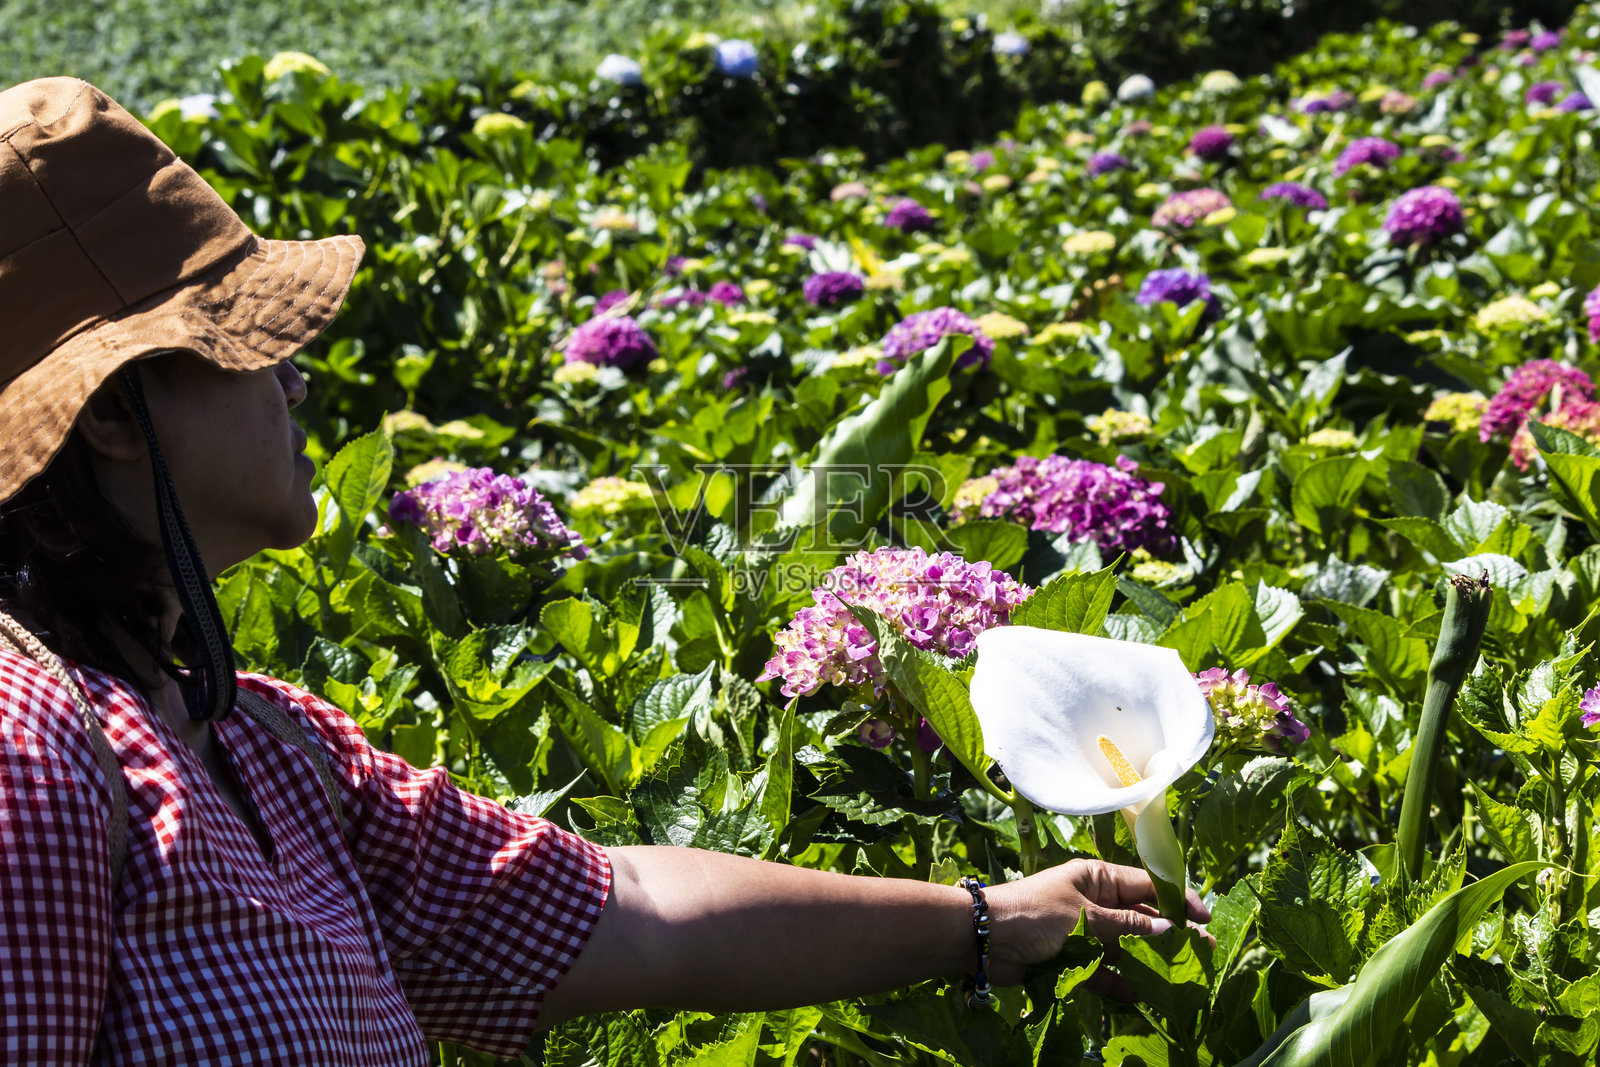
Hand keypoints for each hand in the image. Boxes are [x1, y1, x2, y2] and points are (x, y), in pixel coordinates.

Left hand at [983, 858, 1210, 995]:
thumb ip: (1127, 926)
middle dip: (1171, 934)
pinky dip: (1123, 982)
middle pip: (1142, 917)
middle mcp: (1096, 903)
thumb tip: (1171, 929)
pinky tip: (1146, 996)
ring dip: (1151, 961)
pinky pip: (1106, 971)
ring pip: (1127, 947)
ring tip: (1184, 977)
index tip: (1204, 917)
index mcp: (1097, 878)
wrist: (984, 939)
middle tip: (1205, 952)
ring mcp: (1086, 933)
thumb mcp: (1084, 915)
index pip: (1147, 884)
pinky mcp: (1075, 961)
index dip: (1177, 899)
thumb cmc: (1034, 913)